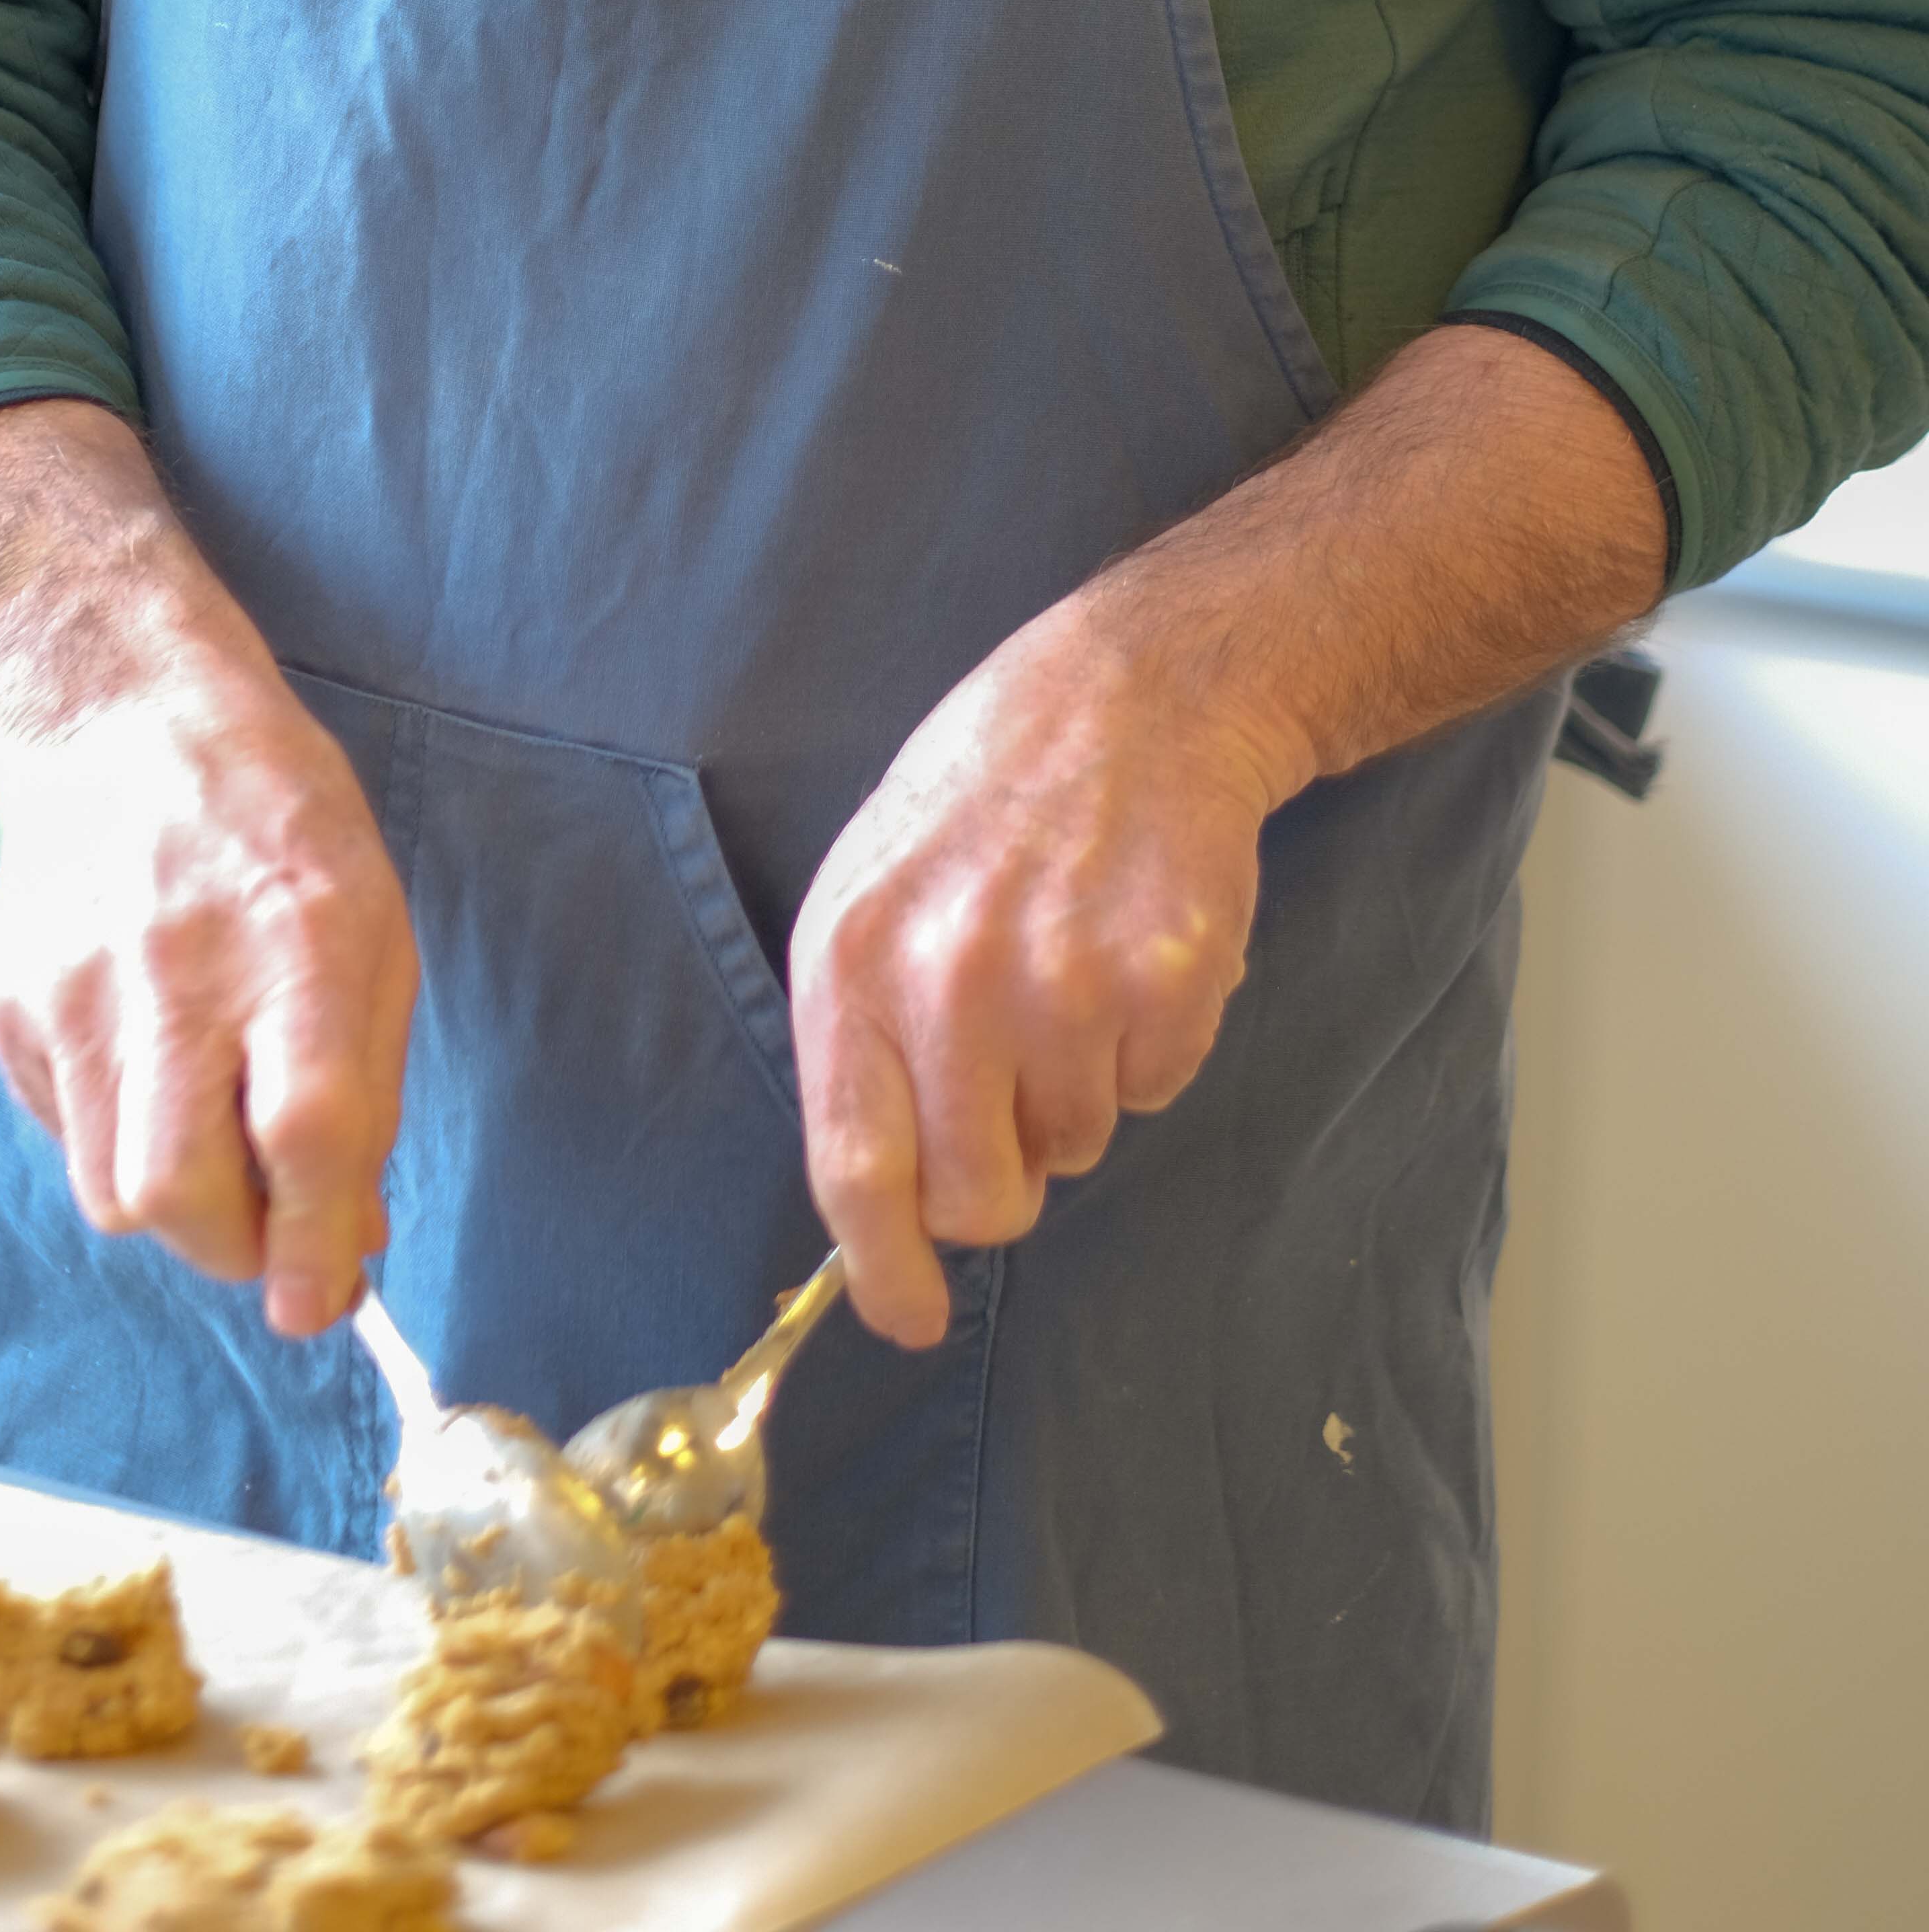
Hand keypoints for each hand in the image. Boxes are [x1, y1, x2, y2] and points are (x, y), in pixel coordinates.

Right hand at [0, 399, 417, 1338]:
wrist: (123, 718)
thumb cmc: (276, 822)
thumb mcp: (375, 928)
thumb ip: (367, 1090)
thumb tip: (351, 1243)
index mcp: (299, 935)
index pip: (305, 1132)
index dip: (317, 1245)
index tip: (323, 1298)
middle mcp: (175, 965)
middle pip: (180, 1195)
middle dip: (235, 1251)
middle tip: (269, 1226)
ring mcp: (72, 985)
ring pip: (111, 1193)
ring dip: (176, 1204)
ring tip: (210, 1129)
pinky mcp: (7, 1002)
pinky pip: (64, 1137)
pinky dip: (116, 1138)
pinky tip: (146, 1060)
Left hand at [788, 596, 1296, 1350]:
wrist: (1130, 696)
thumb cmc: (984, 802)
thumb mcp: (874, 893)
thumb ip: (864, 1039)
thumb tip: (882, 1203)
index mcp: (851, 961)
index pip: (853, 1169)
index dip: (882, 1269)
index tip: (909, 1316)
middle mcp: (946, 981)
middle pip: (975, 1198)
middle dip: (1000, 1183)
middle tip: (1017, 1098)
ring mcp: (1059, 985)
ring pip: (1074, 1147)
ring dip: (1075, 1092)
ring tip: (1070, 973)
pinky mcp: (1161, 984)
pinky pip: (1152, 1091)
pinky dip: (1147, 1049)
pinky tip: (1128, 954)